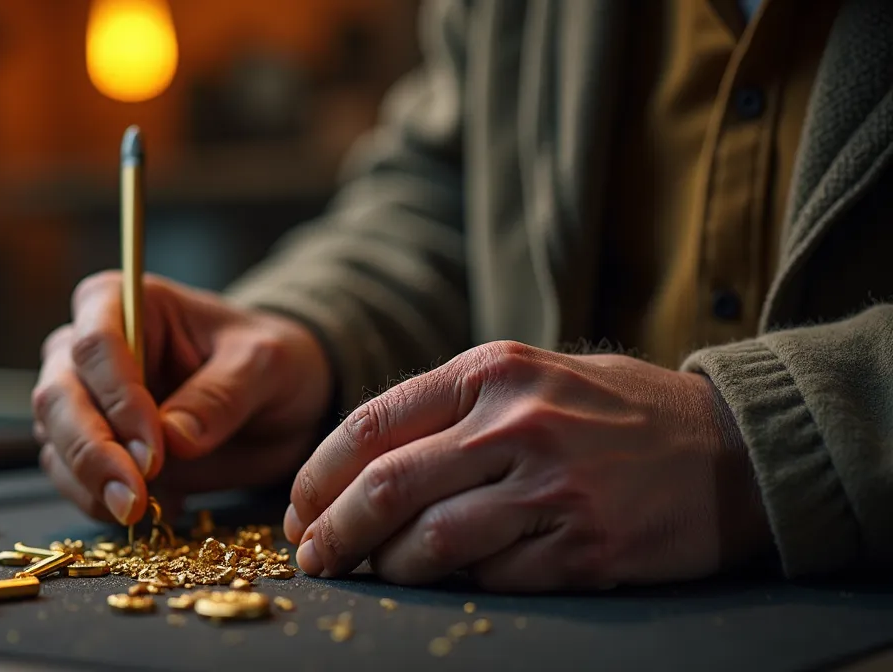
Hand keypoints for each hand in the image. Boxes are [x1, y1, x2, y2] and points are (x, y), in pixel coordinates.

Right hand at [34, 271, 332, 526]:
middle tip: (134, 499)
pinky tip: (157, 510)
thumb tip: (174, 439)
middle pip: (57, 395)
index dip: (118, 400)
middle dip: (91, 453)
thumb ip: (222, 395)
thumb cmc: (266, 361)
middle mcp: (85, 346)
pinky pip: (72, 478)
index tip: (154, 452)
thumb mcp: (265, 365)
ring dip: (89, 485)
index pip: (97, 345)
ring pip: (55, 441)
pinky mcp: (88, 445)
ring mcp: (79, 398)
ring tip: (142, 513)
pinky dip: (101, 503)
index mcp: (122, 302)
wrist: (273, 399)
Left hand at [283, 341, 771, 590]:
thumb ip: (448, 409)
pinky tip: (453, 579)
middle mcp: (517, 423)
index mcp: (490, 371)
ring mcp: (553, 488)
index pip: (370, 424)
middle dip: (332, 532)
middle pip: (386, 487)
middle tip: (313, 558)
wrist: (732, 448)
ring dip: (388, 568)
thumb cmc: (614, 413)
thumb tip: (355, 468)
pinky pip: (492, 576)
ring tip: (375, 575)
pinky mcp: (585, 546)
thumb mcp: (530, 376)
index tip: (299, 509)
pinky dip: (461, 583)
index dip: (318, 475)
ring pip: (431, 541)